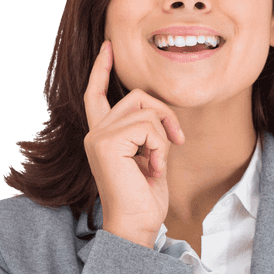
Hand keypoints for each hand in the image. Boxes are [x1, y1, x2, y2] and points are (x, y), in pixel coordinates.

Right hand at [83, 40, 184, 242]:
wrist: (136, 226)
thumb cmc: (145, 201)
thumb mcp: (151, 159)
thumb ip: (149, 134)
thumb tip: (160, 113)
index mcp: (102, 137)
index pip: (95, 95)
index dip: (101, 70)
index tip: (109, 47)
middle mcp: (95, 134)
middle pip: (136, 97)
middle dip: (165, 114)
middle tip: (178, 141)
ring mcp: (98, 137)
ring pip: (145, 110)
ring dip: (164, 136)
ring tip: (159, 164)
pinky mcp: (107, 143)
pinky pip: (148, 126)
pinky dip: (160, 147)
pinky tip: (154, 169)